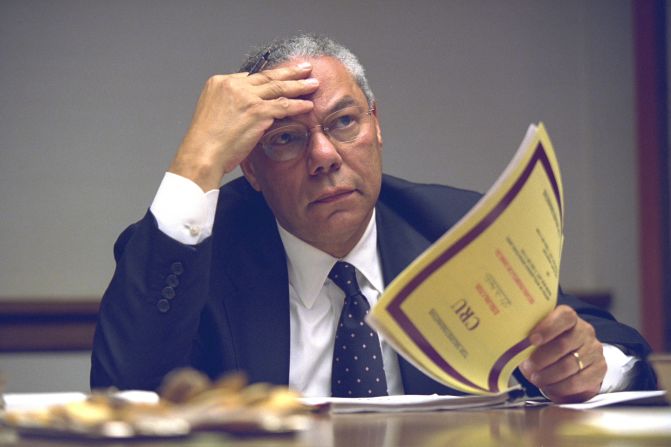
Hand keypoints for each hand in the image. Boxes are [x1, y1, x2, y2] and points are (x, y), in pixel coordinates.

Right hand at [169, 62, 319, 190]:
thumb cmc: (206, 142)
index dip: (269, 79)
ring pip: (278, 87)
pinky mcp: (256, 111)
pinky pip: (283, 106)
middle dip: (289, 72)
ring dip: (299, 85)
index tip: (282, 77)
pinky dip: (297, 105)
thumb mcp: (213, 112)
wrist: (202, 154)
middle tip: (304, 68)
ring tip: (313, 83)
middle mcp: (232, 84)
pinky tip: (308, 105)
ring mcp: (246, 96)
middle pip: (267, 76)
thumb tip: (246, 107)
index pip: (250, 77)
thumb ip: (230, 104)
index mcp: (219, 82)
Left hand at [519, 305, 605, 402]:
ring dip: (549, 375)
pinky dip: (560, 387)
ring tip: (536, 378)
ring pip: (570, 365)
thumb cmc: (549, 346)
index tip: (532, 339)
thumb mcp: (537, 338)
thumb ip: (528, 338)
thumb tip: (509, 345)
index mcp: (568, 318)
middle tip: (529, 367)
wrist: (575, 361)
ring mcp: (594, 350)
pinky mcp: (599, 369)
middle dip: (542, 359)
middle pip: (564, 344)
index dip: (547, 328)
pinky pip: (578, 381)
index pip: (564, 317)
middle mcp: (584, 331)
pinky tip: (550, 386)